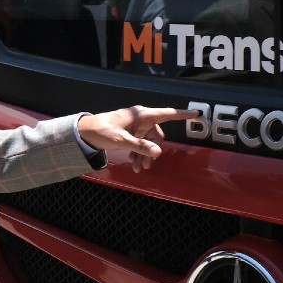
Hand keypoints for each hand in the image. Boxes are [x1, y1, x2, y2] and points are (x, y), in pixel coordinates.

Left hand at [77, 106, 200, 171]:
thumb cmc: (102, 131)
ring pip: (148, 141)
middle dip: (153, 151)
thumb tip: (157, 152)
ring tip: (138, 169)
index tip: (197, 114)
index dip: (182, 115)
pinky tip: (133, 163)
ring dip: (145, 155)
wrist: (85, 132)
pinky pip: (140, 143)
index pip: (167, 114)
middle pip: (157, 135)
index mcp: (141, 115)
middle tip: (146, 167)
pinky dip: (138, 153)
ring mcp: (136, 125)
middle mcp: (141, 118)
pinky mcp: (130, 132)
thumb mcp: (121, 140)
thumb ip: (140, 146)